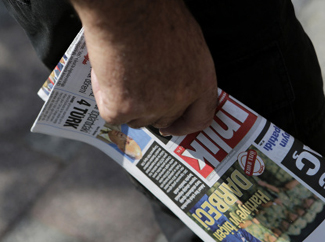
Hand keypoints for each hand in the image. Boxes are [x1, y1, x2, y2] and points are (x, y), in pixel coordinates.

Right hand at [71, 0, 217, 135]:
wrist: (127, 7)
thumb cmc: (155, 14)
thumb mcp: (187, 43)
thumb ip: (185, 71)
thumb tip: (174, 84)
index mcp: (201, 81)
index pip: (200, 118)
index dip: (185, 126)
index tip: (173, 129)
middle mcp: (180, 99)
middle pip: (165, 120)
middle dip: (151, 110)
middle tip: (137, 93)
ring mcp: (152, 107)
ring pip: (137, 119)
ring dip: (127, 103)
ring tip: (121, 70)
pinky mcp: (122, 109)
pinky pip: (112, 115)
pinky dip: (105, 97)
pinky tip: (107, 74)